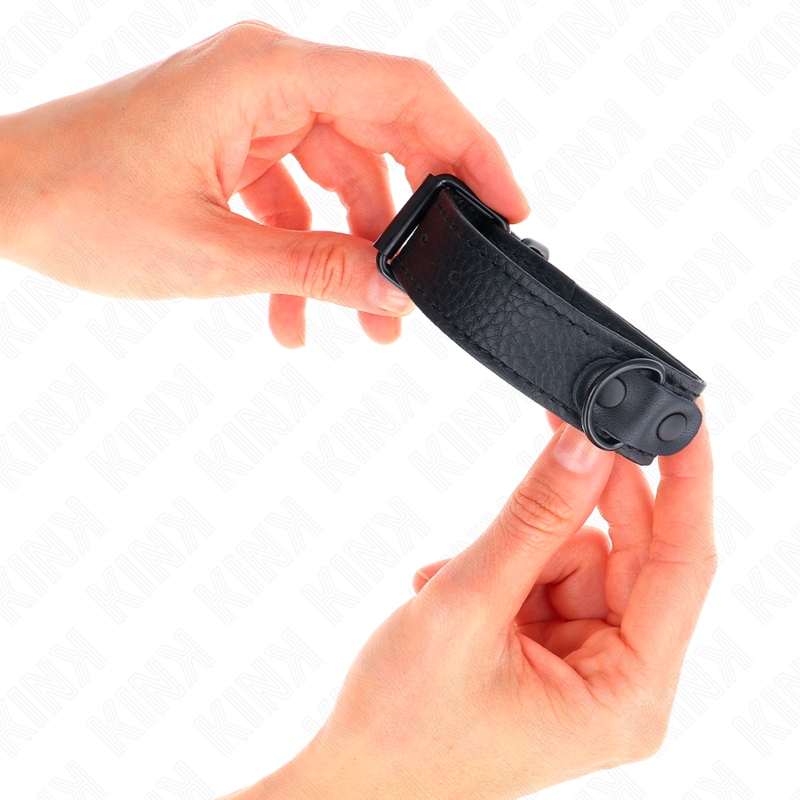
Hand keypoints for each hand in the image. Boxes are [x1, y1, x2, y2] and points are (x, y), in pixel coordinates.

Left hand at [0, 22, 527, 346]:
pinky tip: (296, 318)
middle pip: (384, 138)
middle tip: (440, 286)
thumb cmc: (76, 204)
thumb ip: (316, 270)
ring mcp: (254, 115)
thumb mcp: (212, 253)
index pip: (406, 93)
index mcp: (267, 74)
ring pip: (344, 180)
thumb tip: (396, 290)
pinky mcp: (237, 150)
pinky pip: (299, 202)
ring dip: (357, 254)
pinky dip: (307, 257)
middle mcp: (269, 81)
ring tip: (369, 325)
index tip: (508, 207)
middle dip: (416, 220)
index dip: (471, 148)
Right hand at [234, 407, 713, 798]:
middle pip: (628, 553)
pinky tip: (455, 594)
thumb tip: (584, 443)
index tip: (683, 414)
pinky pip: (550, 574)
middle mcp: (619, 682)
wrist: (353, 775)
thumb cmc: (404, 724)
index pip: (682, 565)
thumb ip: (532, 519)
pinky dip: (505, 568)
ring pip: (581, 556)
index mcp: (625, 695)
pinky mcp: (555, 650)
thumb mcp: (468, 605)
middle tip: (550, 444)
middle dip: (575, 508)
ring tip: (461, 583)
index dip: (687, 482)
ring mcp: (586, 666)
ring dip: (521, 550)